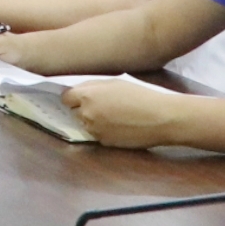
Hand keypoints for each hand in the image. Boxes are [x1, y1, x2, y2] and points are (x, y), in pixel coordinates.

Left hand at [57, 74, 187, 148]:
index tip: (81, 97)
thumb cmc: (140, 95)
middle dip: (83, 109)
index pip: (66, 98)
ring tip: (114, 116)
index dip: (74, 97)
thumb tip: (80, 91)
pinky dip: (103, 131)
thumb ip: (93, 87)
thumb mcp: (114, 82)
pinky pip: (97, 135)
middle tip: (102, 105)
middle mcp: (86, 114)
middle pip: (75, 112)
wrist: (159, 118)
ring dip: (93, 121)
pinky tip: (119, 126)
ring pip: (86, 124)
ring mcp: (94, 130)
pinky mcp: (104, 143)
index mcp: (87, 96)